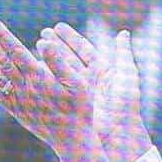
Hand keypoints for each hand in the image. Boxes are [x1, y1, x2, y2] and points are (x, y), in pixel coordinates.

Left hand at [0, 19, 106, 161]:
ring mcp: (19, 100)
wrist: (71, 138)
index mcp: (39, 76)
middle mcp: (25, 87)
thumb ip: (58, 61)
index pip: (16, 50)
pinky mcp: (17, 111)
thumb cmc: (79, 108)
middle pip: (4, 60)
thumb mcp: (76, 82)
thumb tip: (42, 42)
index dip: (2, 35)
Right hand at [40, 23, 151, 161]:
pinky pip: (57, 87)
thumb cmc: (125, 105)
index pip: (83, 49)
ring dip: (48, 59)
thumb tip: (123, 33)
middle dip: (56, 45)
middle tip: (42, 34)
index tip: (56, 27)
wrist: (119, 134)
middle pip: (69, 57)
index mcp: (101, 70)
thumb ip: (123, 53)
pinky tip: (35, 66)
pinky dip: (46, 77)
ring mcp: (78, 92)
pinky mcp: (70, 103)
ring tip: (36, 46)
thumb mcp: (126, 76)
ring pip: (61, 71)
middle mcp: (88, 79)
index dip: (70, 38)